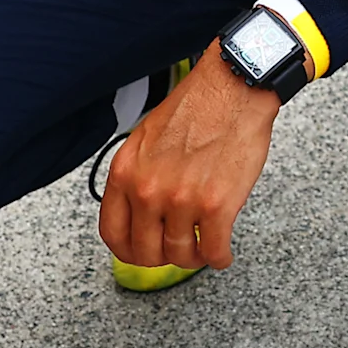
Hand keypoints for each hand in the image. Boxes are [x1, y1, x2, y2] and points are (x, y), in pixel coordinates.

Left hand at [99, 47, 281, 271]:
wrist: (234, 89)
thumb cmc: (197, 107)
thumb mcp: (146, 139)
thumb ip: (137, 176)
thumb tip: (139, 209)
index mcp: (126, 173)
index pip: (113, 233)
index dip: (129, 250)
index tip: (142, 252)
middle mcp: (148, 190)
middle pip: (145, 252)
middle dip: (163, 257)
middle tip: (177, 250)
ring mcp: (182, 200)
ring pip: (181, 255)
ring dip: (194, 257)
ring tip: (203, 248)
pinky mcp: (217, 205)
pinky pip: (213, 251)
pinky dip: (219, 258)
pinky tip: (222, 253)